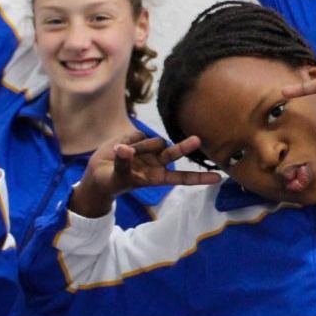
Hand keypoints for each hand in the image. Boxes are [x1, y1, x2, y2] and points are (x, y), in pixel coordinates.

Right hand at [72, 133, 220, 216]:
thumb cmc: (111, 182)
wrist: (97, 174)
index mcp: (156, 177)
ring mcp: (149, 150)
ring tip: (120, 153)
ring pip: (153, 141)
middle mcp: (157, 162)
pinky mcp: (138, 138)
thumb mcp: (117, 177)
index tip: (218, 179)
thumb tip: (125, 149)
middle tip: (197, 140)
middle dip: (185, 147)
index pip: (182, 177)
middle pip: (174, 153)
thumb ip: (123, 164)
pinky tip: (119, 146)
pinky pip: (138, 134)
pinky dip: (128, 139)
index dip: (199, 178)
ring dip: (140, 146)